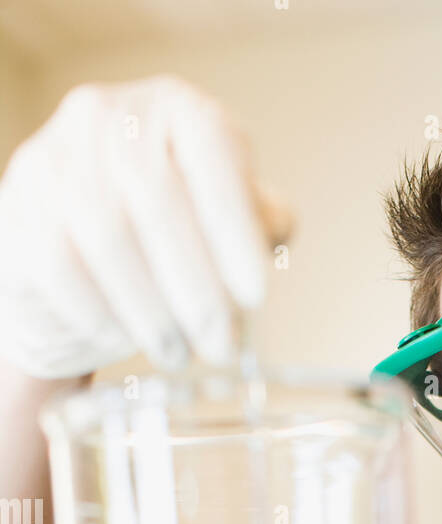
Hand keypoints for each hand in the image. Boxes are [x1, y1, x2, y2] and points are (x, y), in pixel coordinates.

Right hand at [0, 75, 293, 378]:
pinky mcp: (18, 208)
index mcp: (175, 110)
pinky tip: (123, 341)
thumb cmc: (160, 242)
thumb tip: (274, 232)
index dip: (236, 228)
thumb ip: (256, 222)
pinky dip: (99, 312)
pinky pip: (59, 264)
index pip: (211, 152)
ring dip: (151, 311)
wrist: (69, 266)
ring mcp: (55, 158)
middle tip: (222, 347)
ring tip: (179, 354)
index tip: (256, 296)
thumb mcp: (219, 223)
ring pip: (105, 235)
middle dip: (198, 289)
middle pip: (156, 200)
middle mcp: (110, 117)